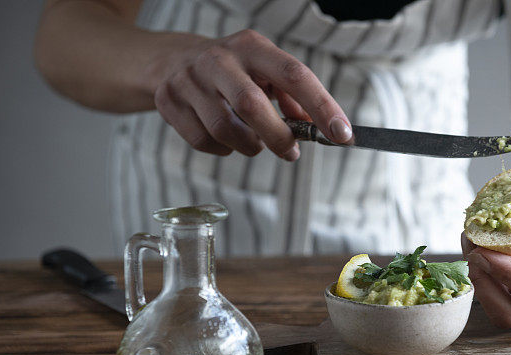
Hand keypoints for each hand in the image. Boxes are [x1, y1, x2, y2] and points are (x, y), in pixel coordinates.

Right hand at [152, 29, 351, 159]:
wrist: (172, 61)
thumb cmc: (233, 71)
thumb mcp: (265, 72)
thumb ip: (292, 97)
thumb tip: (313, 126)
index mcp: (252, 47)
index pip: (294, 75)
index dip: (321, 106)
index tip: (341, 134)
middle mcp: (219, 59)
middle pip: (252, 105)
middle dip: (278, 137)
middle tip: (291, 152)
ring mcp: (189, 80)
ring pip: (225, 130)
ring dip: (249, 146)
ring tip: (255, 143)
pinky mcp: (169, 101)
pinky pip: (203, 141)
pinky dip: (223, 150)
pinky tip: (227, 140)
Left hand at [462, 201, 510, 327]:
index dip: (510, 275)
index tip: (486, 252)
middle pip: (508, 314)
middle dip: (483, 286)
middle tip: (473, 252)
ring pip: (493, 306)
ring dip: (475, 275)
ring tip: (469, 239)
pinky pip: (490, 291)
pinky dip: (477, 269)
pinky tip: (472, 241)